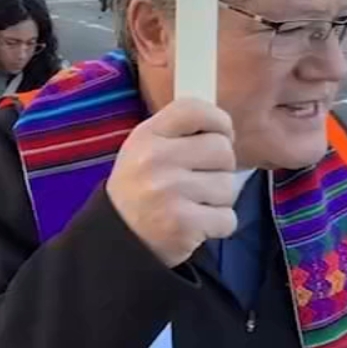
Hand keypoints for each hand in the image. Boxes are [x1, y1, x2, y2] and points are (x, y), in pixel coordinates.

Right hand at [105, 97, 239, 266]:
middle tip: (201, 179)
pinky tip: (197, 223)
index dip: (218, 121)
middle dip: (220, 167)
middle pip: (222, 150)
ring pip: (228, 186)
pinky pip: (228, 218)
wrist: (118, 238)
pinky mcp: (183, 225)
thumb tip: (223, 128)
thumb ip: (178, 133)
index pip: (194, 110)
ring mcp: (170, 192)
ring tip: (195, 203)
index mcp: (147, 136)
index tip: (221, 135)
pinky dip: (218, 224)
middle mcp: (156, 159)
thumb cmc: (140, 188)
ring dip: (219, 198)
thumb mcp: (145, 149)